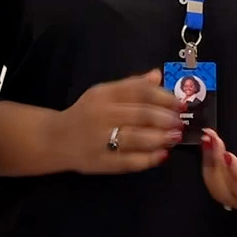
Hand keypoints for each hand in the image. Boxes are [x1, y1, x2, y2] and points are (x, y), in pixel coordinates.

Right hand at [57, 70, 182, 174]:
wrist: (55, 139)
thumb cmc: (85, 114)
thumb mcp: (103, 93)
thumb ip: (131, 86)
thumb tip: (157, 75)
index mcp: (103, 94)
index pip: (139, 91)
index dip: (164, 97)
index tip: (180, 103)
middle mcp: (102, 115)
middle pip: (141, 114)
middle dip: (166, 119)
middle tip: (181, 122)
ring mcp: (100, 140)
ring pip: (137, 138)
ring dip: (161, 138)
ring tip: (175, 137)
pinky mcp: (101, 162)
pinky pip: (130, 161)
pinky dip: (149, 159)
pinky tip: (161, 155)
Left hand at [201, 128, 236, 209]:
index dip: (236, 177)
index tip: (228, 153)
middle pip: (230, 195)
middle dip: (215, 168)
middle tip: (211, 138)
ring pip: (221, 190)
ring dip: (210, 165)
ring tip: (208, 138)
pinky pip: (222, 181)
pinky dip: (211, 164)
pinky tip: (210, 145)